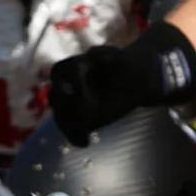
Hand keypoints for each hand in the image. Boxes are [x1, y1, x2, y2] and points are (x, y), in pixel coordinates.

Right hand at [46, 24, 195, 146]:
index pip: (59, 72)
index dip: (67, 78)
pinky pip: (72, 130)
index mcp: (73, 67)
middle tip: (87, 109)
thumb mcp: (118, 55)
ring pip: (61, 116)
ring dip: (68, 124)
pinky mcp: (84, 120)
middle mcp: (69, 87)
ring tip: (84, 129)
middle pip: (56, 97)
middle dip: (66, 104)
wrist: (140, 80)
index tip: (81, 83)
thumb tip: (90, 55)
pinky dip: (75, 137)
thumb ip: (103, 54)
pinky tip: (85, 141)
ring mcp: (75, 104)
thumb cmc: (128, 64)